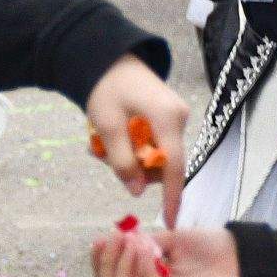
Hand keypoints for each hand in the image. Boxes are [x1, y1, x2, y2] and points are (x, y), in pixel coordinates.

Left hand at [84, 57, 187, 222]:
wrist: (109, 56)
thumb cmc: (105, 87)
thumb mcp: (107, 127)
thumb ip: (122, 161)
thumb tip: (136, 192)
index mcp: (167, 118)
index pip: (174, 167)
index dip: (172, 196)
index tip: (171, 220)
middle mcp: (178, 118)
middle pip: (163, 163)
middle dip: (133, 168)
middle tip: (98, 156)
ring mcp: (175, 117)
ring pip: (157, 155)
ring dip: (130, 157)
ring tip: (100, 144)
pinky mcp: (168, 116)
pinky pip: (155, 143)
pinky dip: (134, 146)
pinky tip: (113, 136)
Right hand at [90, 223, 240, 276]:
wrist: (243, 257)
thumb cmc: (209, 252)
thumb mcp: (170, 242)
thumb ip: (145, 243)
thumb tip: (121, 239)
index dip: (99, 266)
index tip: (100, 239)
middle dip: (108, 266)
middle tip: (117, 237)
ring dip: (123, 270)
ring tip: (132, 242)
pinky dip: (144, 273)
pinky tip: (146, 249)